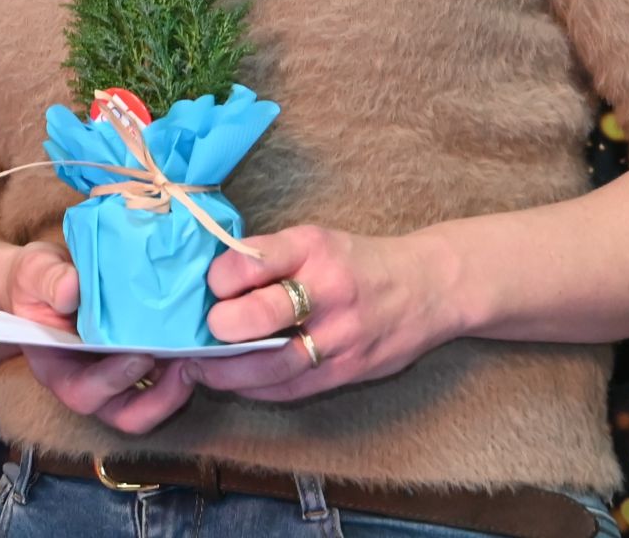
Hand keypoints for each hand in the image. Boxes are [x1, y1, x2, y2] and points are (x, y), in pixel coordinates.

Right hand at [1, 239, 196, 432]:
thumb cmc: (36, 279)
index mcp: (57, 370)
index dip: (111, 383)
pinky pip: (165, 379)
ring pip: (152, 404)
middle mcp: (90, 383)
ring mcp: (119, 378)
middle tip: (184, 367)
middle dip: (159, 400)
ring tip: (198, 357)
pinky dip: (184, 368)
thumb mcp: (32, 271)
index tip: (138, 355)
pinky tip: (201, 344)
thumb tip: (70, 290)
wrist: (50, 276)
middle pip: (126, 415)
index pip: (83, 393)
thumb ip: (46, 280)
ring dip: (178, 389)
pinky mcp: (143, 363)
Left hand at [179, 225, 461, 402]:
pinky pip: (292, 388)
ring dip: (228, 371)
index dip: (219, 277)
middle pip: (262, 315)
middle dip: (222, 326)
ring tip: (200, 368)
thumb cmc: (356, 261)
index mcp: (312, 248)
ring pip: (273, 365)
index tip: (209, 286)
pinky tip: (235, 381)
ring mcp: (340, 337)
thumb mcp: (314, 240)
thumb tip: (209, 282)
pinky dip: (256, 388)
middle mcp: (327, 291)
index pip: (252, 260)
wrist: (428, 289)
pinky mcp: (347, 372)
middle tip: (204, 330)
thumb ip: (267, 258)